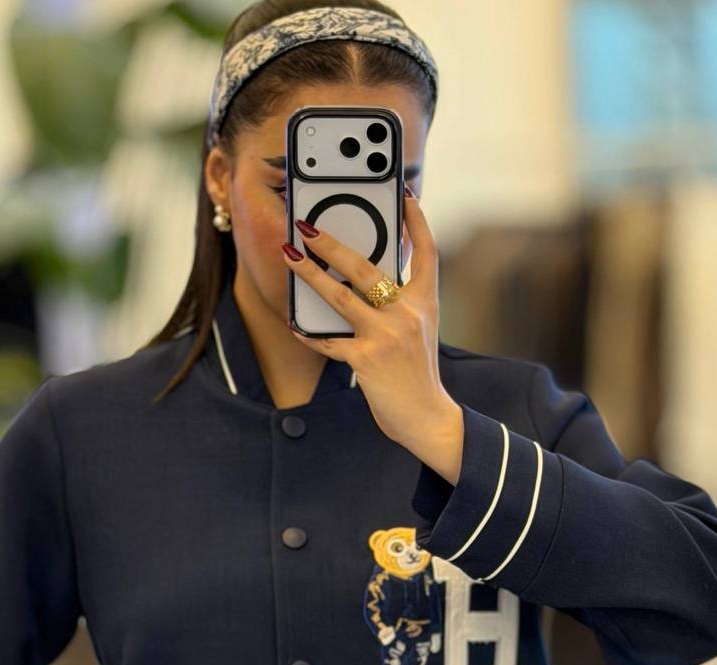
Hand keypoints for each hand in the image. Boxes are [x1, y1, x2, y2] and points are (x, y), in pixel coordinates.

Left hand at [282, 187, 461, 448]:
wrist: (426, 417)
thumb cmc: (418, 374)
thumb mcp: (420, 332)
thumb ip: (399, 306)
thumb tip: (363, 282)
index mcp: (424, 304)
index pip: (426, 253)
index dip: (416, 222)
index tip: (405, 196)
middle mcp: (407, 314)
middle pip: (366, 268)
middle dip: (332, 243)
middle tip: (308, 227)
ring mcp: (386, 336)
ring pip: (340, 296)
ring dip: (310, 275)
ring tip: (289, 256)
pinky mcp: (366, 360)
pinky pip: (330, 341)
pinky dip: (309, 333)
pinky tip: (294, 324)